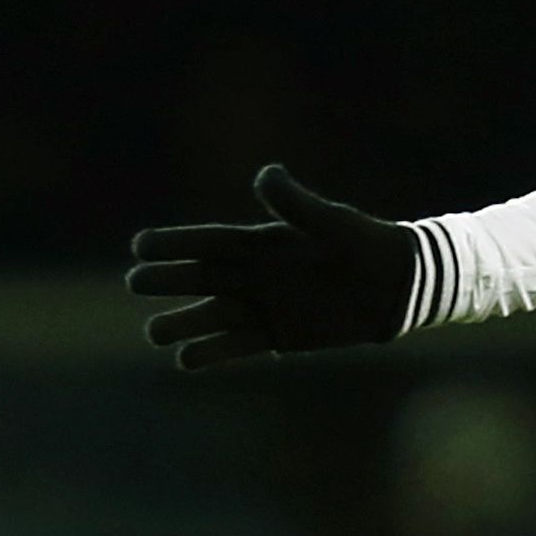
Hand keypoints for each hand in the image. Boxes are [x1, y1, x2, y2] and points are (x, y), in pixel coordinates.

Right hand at [127, 163, 422, 369]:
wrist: (400, 287)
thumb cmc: (368, 245)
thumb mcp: (334, 222)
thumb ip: (298, 203)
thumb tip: (265, 175)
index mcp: (261, 243)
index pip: (208, 242)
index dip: (174, 243)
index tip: (140, 246)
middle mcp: (254, 275)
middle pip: (200, 278)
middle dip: (167, 280)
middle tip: (135, 283)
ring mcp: (264, 306)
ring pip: (211, 316)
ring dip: (182, 323)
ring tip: (153, 333)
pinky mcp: (279, 336)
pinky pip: (238, 346)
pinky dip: (213, 353)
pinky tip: (184, 360)